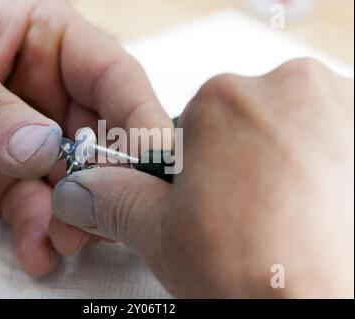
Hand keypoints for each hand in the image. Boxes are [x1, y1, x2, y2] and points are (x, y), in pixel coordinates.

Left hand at [0, 0, 170, 276]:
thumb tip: (42, 149)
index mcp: (49, 41)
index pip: (114, 75)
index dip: (140, 117)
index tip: (152, 160)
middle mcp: (54, 92)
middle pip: (107, 137)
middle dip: (110, 179)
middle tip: (104, 211)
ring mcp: (37, 141)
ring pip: (80, 183)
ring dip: (79, 216)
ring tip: (64, 237)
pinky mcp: (16, 180)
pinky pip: (41, 211)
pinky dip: (42, 233)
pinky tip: (37, 248)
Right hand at [51, 59, 353, 297]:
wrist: (336, 304)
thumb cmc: (262, 277)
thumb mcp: (164, 237)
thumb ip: (117, 199)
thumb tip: (84, 187)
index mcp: (225, 102)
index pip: (191, 128)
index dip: (192, 171)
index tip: (205, 198)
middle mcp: (290, 88)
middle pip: (245, 124)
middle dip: (239, 166)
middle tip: (247, 215)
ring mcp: (342, 105)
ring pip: (291, 131)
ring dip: (284, 166)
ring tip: (287, 219)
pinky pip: (335, 140)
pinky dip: (326, 168)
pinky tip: (321, 211)